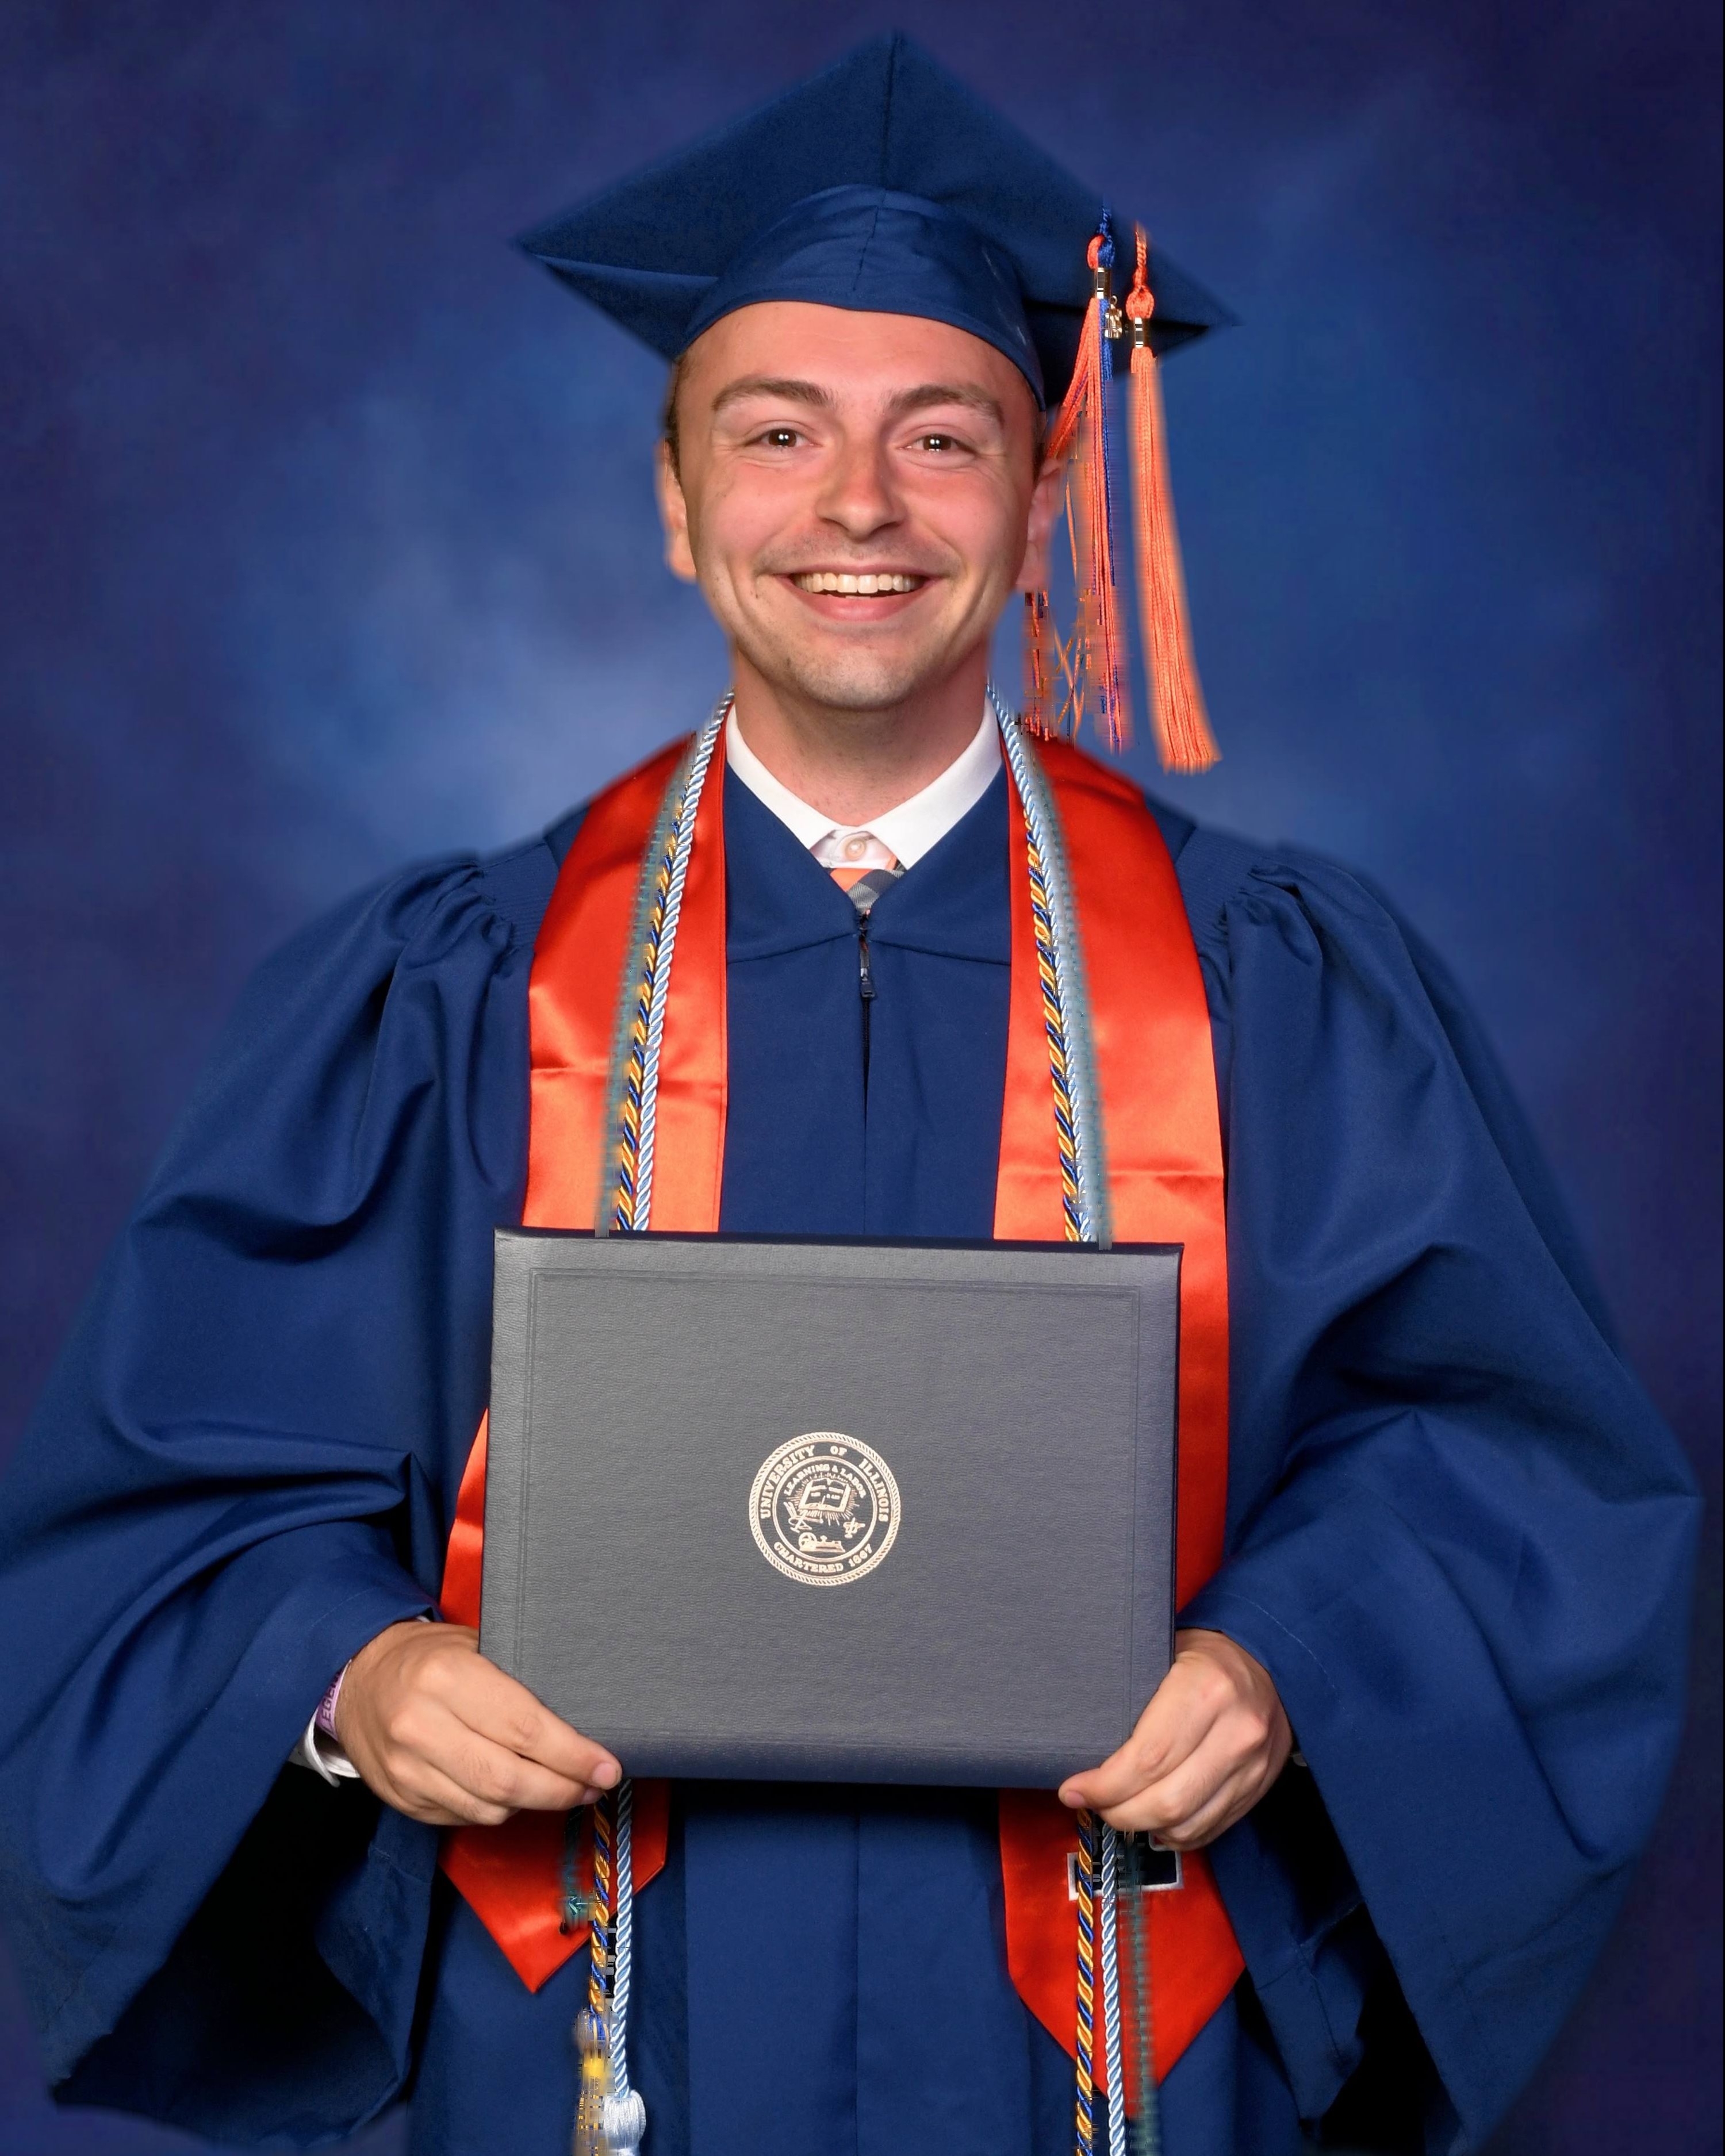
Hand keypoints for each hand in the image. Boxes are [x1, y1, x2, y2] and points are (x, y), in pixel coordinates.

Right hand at [334, 1622, 620, 1826]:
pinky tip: (518, 1792)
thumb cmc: (430, 1657)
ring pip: (489, 1808)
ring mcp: (406, 1769)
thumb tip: (582, 1715)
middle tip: (595, 1784)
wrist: (357, 1678)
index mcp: (446, 1678)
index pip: (524, 1728)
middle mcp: (421, 1726)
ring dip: (536, 1804)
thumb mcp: (474, 1644)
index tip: (607, 1766)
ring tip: (566, 1788)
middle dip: (562, 1788)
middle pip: (508, 1779)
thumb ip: (519, 1677)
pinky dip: (499, 1809)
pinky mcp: (401, 1797)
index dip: (572, 1754)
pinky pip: (465, 1817)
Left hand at [1058, 1628, 1291, 1847]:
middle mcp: (1236, 1732)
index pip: (1148, 1759)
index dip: (1105, 1785)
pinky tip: (1153, 1822)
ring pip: (1188, 1823)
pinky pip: (1211, 1828)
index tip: (1075, 1789)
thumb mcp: (1164, 1652)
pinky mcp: (1259, 1786)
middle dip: (1120, 1812)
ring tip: (1119, 1812)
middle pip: (1167, 1800)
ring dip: (1145, 1827)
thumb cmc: (1205, 1654)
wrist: (1269, 1661)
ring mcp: (1253, 1765)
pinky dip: (1175, 1834)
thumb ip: (1131, 1695)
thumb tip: (1081, 1740)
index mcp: (1207, 1689)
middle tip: (1094, 1805)